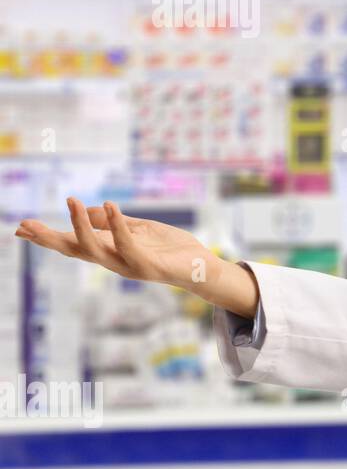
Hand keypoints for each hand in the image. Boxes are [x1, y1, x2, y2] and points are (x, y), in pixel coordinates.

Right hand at [13, 198, 259, 316]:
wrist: (203, 267)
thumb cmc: (172, 249)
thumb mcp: (141, 229)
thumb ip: (115, 222)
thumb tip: (88, 210)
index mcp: (110, 252)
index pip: (72, 245)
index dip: (47, 237)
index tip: (20, 227)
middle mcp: (114, 262)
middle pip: (73, 251)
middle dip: (49, 239)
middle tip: (25, 225)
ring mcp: (129, 266)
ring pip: (95, 249)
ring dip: (80, 226)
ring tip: (70, 201)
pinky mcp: (147, 266)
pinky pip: (127, 244)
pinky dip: (117, 225)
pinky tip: (108, 205)